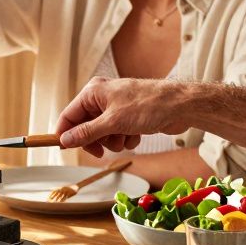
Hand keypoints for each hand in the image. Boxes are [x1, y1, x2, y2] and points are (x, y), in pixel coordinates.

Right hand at [55, 77, 189, 156]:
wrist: (180, 106)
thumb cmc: (148, 106)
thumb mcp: (113, 122)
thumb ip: (87, 132)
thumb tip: (65, 140)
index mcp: (93, 92)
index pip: (69, 115)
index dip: (65, 133)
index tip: (65, 148)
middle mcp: (102, 98)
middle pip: (84, 126)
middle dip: (95, 140)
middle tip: (100, 152)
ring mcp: (116, 107)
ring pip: (101, 133)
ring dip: (112, 141)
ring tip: (124, 138)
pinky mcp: (128, 117)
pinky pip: (116, 134)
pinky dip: (124, 138)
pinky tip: (136, 135)